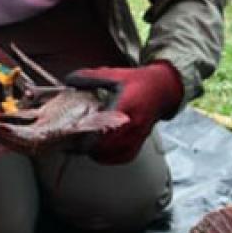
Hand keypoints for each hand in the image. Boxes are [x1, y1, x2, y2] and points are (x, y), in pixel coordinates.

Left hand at [66, 61, 183, 164]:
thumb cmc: (140, 82)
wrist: (163, 89)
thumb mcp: (116, 74)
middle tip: (74, 142)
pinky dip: (110, 158)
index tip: (73, 132)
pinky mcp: (140, 141)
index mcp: (125, 105)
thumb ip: (91, 77)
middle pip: (105, 144)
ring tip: (85, 148)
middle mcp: (133, 123)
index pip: (102, 126)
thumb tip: (69, 80)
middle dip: (88, 145)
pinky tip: (101, 153)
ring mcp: (138, 134)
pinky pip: (124, 156)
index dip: (85, 133)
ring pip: (113, 153)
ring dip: (97, 153)